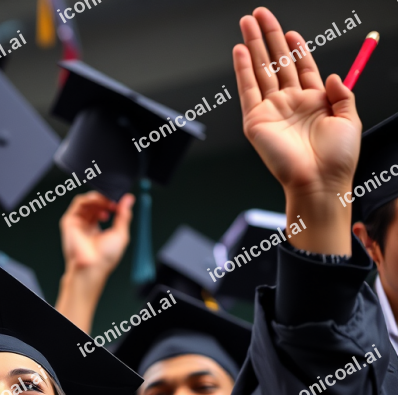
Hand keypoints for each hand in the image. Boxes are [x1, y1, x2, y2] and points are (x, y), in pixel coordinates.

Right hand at [60, 192, 133, 282]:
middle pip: (94, 204)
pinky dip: (90, 199)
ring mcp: (77, 223)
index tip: (120, 204)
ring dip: (100, 198)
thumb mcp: (121, 234)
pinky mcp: (70, 221)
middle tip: (115, 203)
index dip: (111, 203)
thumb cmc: (104, 258)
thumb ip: (124, 215)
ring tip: (109, 204)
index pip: (102, 209)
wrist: (92, 266)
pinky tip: (100, 203)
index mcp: (96, 230)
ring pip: (87, 201)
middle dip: (106, 200)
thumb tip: (128, 200)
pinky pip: (78, 202)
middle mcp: (85, 226)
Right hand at [234, 8, 360, 197]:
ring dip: (252, 45)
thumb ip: (344, 93)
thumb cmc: (337, 158)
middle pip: (277, 63)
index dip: (296, 48)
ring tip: (246, 21)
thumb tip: (334, 75)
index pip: (301, 67)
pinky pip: (248, 91)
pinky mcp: (256, 122)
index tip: (290, 31)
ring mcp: (271, 112)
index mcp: (313, 102)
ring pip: (260, 70)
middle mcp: (290, 104)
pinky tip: (240, 51)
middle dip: (268, 37)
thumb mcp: (350, 118)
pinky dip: (243, 70)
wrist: (319, 181)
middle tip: (259, 14)